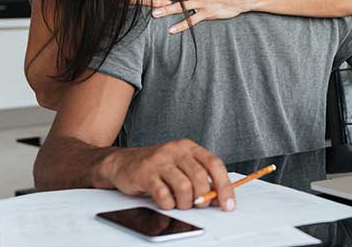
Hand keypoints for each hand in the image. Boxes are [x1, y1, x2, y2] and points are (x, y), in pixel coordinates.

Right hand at [103, 138, 235, 211]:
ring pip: (184, 187)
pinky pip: (163, 194)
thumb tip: (218, 197)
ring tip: (180, 204)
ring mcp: (160, 161)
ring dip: (185, 202)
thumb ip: (200, 177)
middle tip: (198, 204)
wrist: (123, 162)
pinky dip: (168, 204)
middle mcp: (176, 150)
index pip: (214, 164)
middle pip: (201, 177)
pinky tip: (166, 202)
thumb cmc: (156, 166)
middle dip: (203, 197)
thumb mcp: (181, 166)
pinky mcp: (145, 173)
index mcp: (189, 147)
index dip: (224, 186)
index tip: (228, 203)